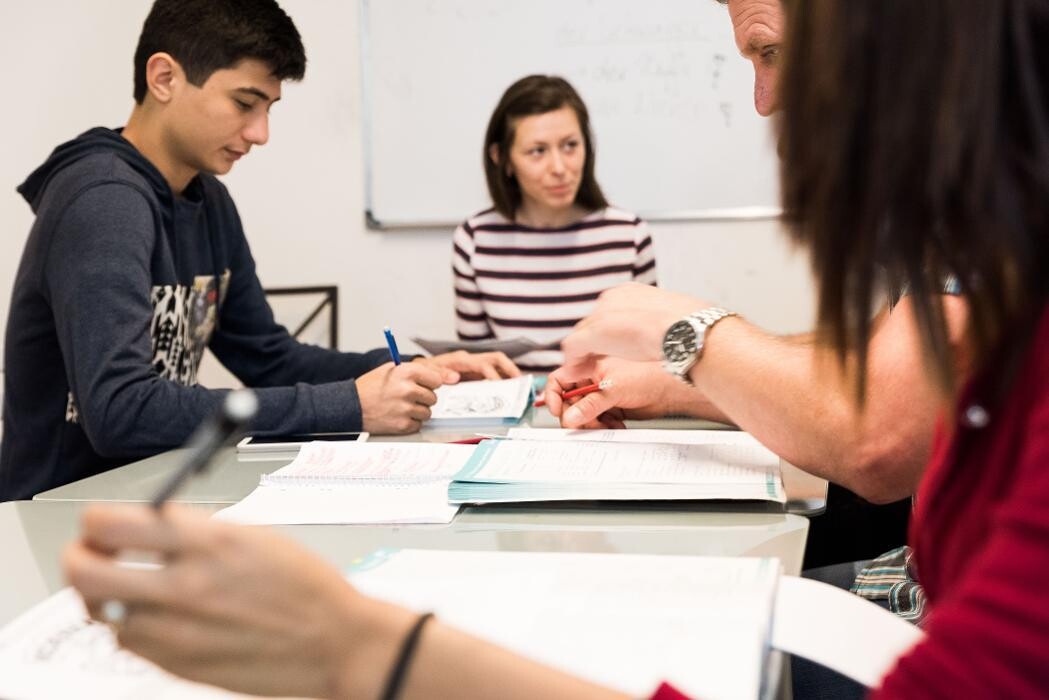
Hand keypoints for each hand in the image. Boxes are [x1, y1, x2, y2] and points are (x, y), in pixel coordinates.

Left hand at [63, 505, 414, 698]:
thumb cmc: (305, 587)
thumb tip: (148, 522)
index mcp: (208, 543)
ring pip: (102, 612)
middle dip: (79, 558)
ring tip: (130, 588)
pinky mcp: (178, 665)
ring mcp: (178, 631)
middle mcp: (186, 586)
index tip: (101, 525)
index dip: (96, 522)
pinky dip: (134, 627)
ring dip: (109, 596)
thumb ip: (195, 528)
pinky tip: (160, 616)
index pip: (110, 523)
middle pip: (85, 572)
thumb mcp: (253, 534)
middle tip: (92, 555)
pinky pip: (129, 642)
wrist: (334, 641)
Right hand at [357, 361, 443, 433]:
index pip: (436, 380)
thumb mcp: (391, 369)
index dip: (430, 384)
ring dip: (417, 412)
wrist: (351, 406)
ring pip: (427, 413)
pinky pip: (418, 425)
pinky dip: (410, 423)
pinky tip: (398, 416)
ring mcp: (405, 408)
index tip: (424, 386)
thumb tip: (440, 377)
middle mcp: (408, 390)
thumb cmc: (370, 387)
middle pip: (433, 398)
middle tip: (407, 398)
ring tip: (401, 407)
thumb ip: (416, 371)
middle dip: (422, 399)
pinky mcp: (402, 425)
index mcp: (407, 372)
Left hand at [415, 350, 520, 380]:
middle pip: (496, 358)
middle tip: (520, 381)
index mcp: (460, 360)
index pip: (482, 364)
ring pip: (497, 364)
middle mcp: (470, 360)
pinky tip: (508, 389)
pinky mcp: (475, 373)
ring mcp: (474, 366)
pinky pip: (493, 373)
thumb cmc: (424, 371)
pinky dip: (503, 379)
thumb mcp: (426, 372)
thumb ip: (439, 373)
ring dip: (509, 372)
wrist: (419, 371)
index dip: (492, 374)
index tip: (498, 386)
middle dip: (509, 368)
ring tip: (519, 385)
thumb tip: (455, 377)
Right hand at [545, 357, 707, 427]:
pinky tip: (613, 424)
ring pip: (583, 412)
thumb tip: (570, 418)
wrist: (670, 390)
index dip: (554, 395)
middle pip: (570, 400)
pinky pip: (597, 418)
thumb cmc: (647, 376)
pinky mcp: (612, 405)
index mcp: (588, 367)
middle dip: (575, 414)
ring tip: (602, 425)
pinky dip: (602, 424)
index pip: (560, 380)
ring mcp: (602, 393)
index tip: (557, 410)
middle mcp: (592, 379)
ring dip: (589, 422)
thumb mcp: (613, 390)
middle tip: (582, 424)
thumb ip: (590, 405)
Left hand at [561, 283, 710, 365]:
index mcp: (630, 292)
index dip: (607, 332)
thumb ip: (661, 322)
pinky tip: (576, 373)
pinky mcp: (595, 332)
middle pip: (591, 323)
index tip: (611, 347)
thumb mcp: (674, 318)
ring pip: (581, 335)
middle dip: (592, 343)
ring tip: (584, 370)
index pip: (607, 312)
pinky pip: (573, 348)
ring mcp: (602, 315)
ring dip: (581, 354)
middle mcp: (612, 298)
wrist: (687, 330)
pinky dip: (573, 362)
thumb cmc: (691, 328)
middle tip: (593, 362)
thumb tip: (670, 331)